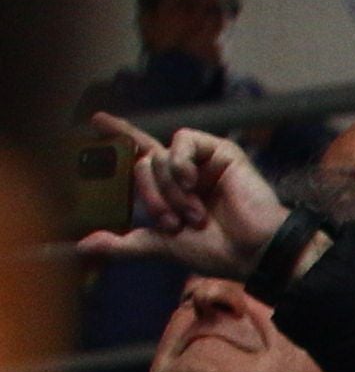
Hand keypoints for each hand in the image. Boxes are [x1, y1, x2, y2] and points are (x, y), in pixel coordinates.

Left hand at [80, 118, 285, 276]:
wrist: (254, 252)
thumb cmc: (217, 251)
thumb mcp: (162, 246)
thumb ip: (124, 243)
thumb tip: (83, 246)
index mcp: (171, 189)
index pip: (139, 156)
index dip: (120, 136)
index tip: (96, 119)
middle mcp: (184, 171)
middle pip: (142, 163)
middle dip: (151, 196)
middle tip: (172, 223)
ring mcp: (202, 161)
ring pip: (160, 156)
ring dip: (171, 190)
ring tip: (196, 214)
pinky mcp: (221, 152)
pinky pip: (183, 142)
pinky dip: (181, 163)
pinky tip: (193, 182)